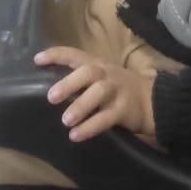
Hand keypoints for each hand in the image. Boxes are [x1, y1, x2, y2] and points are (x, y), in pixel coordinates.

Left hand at [35, 45, 156, 143]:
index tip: (38, 59)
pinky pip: (106, 118)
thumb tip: (49, 90)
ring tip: (66, 121)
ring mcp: (117, 91)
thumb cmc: (118, 89)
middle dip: (70, 83)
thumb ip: (81, 80)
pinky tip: (76, 135)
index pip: (76, 55)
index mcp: (98, 65)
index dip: (57, 55)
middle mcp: (106, 75)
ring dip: (81, 106)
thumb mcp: (102, 78)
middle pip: (89, 72)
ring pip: (99, 93)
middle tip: (51, 98)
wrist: (152, 100)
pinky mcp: (124, 110)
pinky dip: (90, 127)